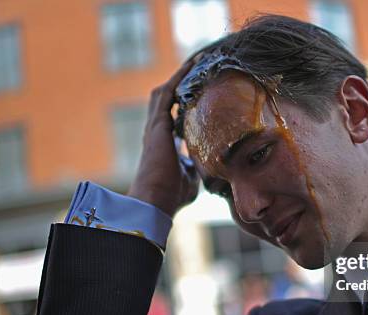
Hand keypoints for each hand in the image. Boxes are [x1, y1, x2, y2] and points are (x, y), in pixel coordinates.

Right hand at [128, 60, 198, 217]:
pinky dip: (179, 78)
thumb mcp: (192, 178)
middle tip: (198, 69)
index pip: (174, 116)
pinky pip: (169, 93)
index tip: (200, 94)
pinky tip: (192, 65)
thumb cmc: (171, 194)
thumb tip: (212, 167)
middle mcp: (157, 131)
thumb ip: (198, 168)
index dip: (185, 104)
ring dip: (180, 76)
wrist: (155, 200)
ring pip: (165, 92)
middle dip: (181, 83)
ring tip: (196, 61)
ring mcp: (155, 126)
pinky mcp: (158, 124)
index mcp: (165, 143)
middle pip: (166, 99)